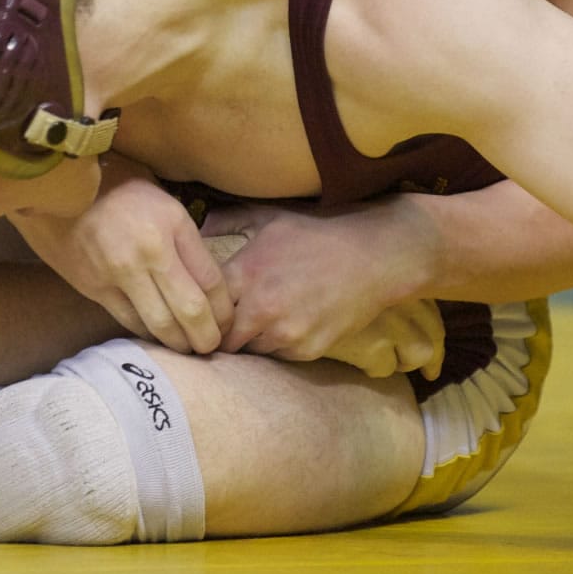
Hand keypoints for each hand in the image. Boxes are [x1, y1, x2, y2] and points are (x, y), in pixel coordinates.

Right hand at [8, 157, 231, 353]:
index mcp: (173, 222)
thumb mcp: (163, 201)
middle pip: (190, 310)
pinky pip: (128, 321)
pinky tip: (156, 337)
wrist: (59, 185)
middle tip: (212, 347)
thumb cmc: (117, 186)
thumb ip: (184, 240)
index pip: (211, 279)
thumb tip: (206, 283)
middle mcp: (150, 250)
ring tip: (187, 348)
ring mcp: (119, 272)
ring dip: (178, 343)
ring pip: (159, 323)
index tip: (227, 322)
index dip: (224, 310)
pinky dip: (146, 333)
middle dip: (207, 337)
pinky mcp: (94, 287)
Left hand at [204, 199, 439, 371]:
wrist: (376, 256)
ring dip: (248, 341)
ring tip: (256, 325)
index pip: (202, 307)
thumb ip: (228, 220)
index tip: (197, 311)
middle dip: (219, 334)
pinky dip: (276, 346)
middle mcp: (261, 308)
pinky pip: (277, 356)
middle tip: (220, 327)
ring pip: (249, 351)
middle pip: (220, 338)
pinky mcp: (307, 350)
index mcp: (246, 273)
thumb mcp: (271, 217)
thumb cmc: (320, 232)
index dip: (198, 310)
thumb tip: (199, 227)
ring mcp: (286, 333)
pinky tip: (285, 326)